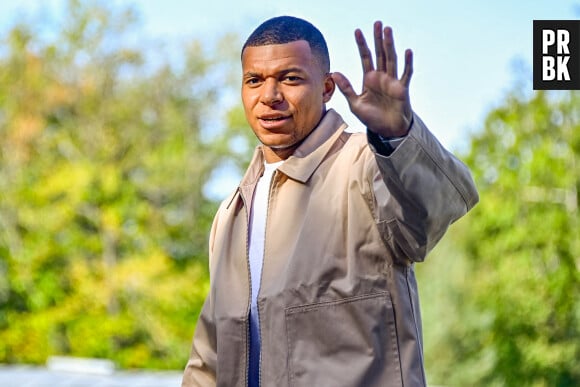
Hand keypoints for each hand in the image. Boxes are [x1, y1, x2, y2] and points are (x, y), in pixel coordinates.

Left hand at [332, 21, 412, 136]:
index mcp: (369, 79)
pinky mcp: (402, 89)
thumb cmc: (372, 118)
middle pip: (379, 54)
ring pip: (391, 59)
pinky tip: (407, 51)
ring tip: (388, 31)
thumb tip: (334, 72)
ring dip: (389, 45)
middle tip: (377, 23)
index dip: (361, 44)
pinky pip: (406, 74)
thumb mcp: (355, 104)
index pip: (365, 57)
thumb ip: (346, 88)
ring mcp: (392, 81)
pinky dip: (407, 63)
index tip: (357, 31)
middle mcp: (381, 77)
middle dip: (377, 39)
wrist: (387, 131)